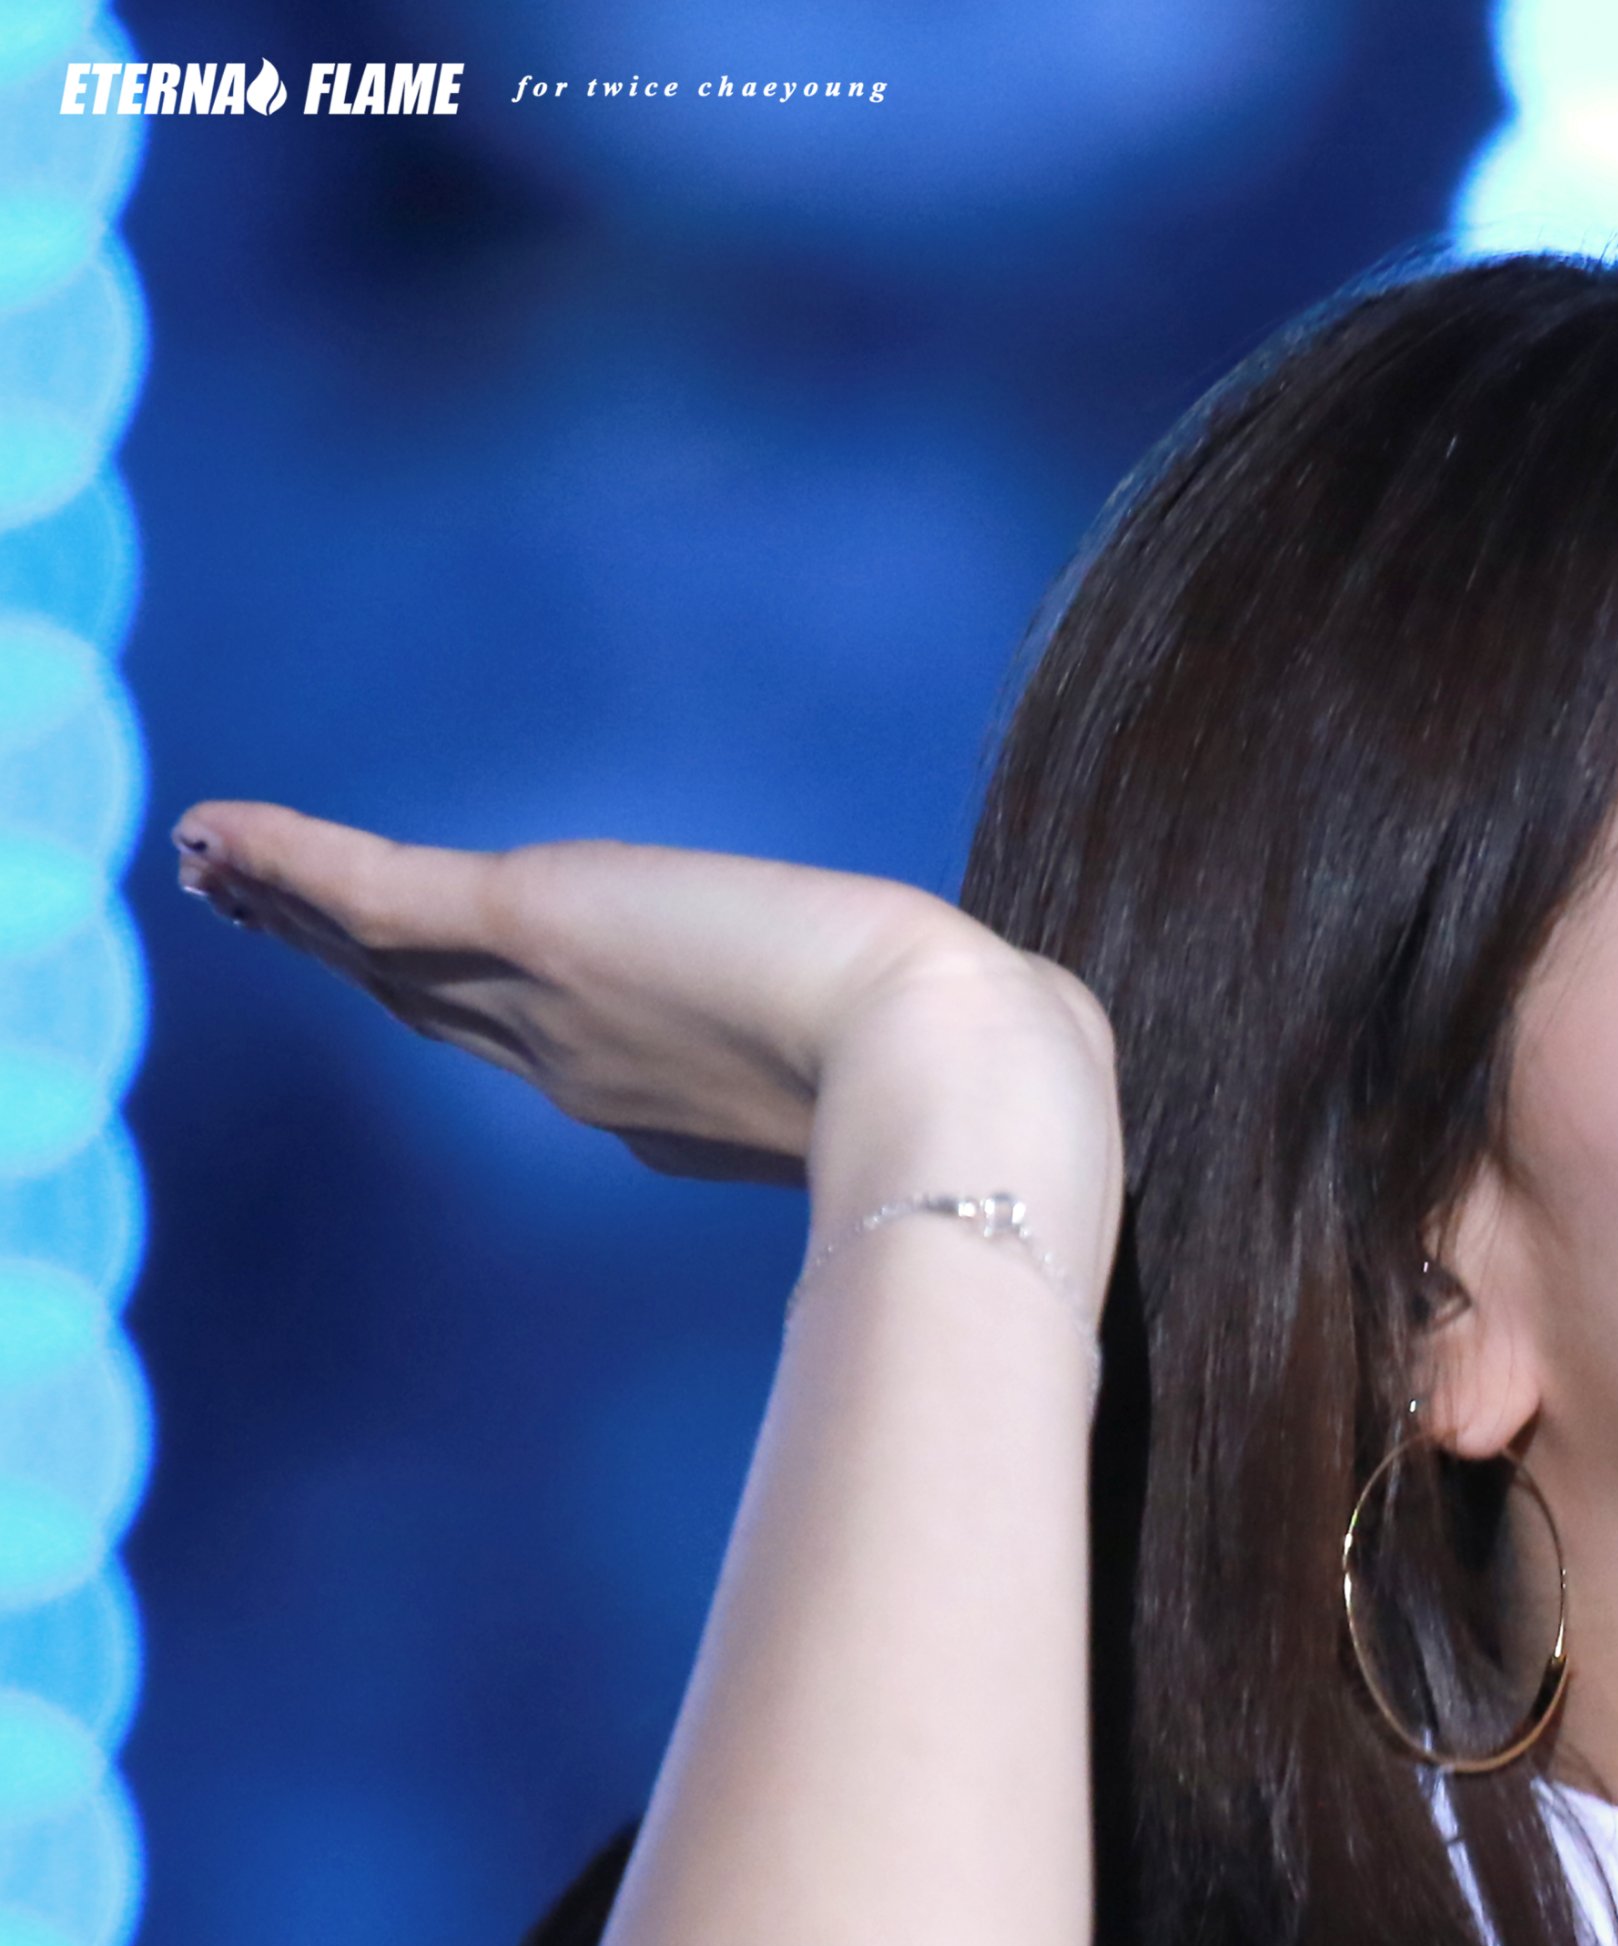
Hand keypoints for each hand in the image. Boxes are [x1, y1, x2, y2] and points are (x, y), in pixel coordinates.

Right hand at [172, 801, 1113, 1213]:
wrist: (960, 1089)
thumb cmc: (998, 1085)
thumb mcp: (964, 1045)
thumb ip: (982, 1037)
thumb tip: (1058, 1023)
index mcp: (693, 1101)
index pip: (566, 1048)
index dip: (490, 1016)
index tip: (427, 987)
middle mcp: (600, 1069)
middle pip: (442, 1006)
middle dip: (358, 961)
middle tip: (264, 911)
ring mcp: (556, 1011)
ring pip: (392, 955)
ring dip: (300, 906)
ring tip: (218, 867)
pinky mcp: (533, 929)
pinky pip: (377, 889)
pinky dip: (294, 860)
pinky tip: (218, 831)